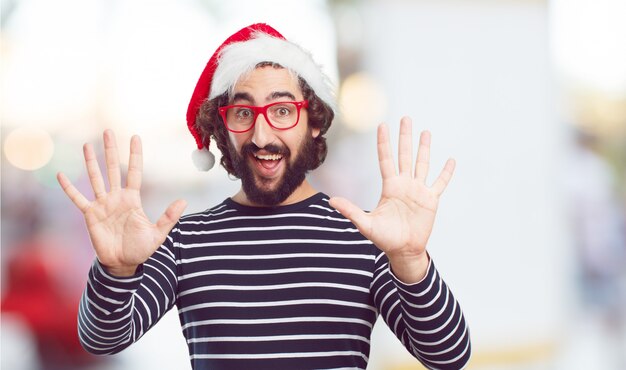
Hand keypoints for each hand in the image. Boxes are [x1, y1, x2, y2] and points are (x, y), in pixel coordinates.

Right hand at [57, 130, 186, 275]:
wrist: (123, 264)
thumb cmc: (140, 249)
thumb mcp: (158, 234)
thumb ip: (169, 217)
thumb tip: (183, 201)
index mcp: (133, 199)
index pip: (134, 172)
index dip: (134, 155)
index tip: (135, 137)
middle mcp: (117, 198)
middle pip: (112, 169)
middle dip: (111, 150)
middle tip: (108, 130)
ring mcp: (102, 205)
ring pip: (95, 178)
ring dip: (91, 162)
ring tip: (87, 144)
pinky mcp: (90, 215)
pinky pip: (77, 199)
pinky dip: (69, 188)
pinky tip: (61, 174)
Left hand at [330, 117, 454, 282]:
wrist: (404, 251)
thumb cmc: (385, 238)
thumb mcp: (366, 224)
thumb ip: (351, 211)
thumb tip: (332, 201)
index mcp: (390, 187)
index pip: (386, 159)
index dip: (385, 142)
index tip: (382, 125)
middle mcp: (404, 184)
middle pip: (405, 155)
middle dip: (405, 137)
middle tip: (406, 118)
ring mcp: (418, 191)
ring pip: (423, 164)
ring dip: (424, 148)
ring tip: (426, 132)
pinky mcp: (431, 200)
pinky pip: (440, 183)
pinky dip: (446, 172)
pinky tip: (451, 160)